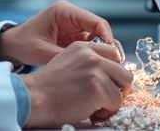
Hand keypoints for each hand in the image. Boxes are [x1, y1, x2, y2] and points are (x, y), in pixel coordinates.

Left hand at [0, 0, 114, 66]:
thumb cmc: (23, 44)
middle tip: (110, 65)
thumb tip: (89, 65)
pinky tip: (92, 66)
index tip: (111, 56)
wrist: (12, 46)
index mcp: (64, 11)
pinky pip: (88, 44)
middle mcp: (71, 15)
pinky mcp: (72, 35)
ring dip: (99, 51)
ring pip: (96, 38)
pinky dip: (91, 54)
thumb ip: (66, 56)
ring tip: (102, 67)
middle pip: (99, 29)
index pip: (96, 22)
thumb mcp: (44, 52)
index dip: (107, 38)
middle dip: (105, 46)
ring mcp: (73, 25)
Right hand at [19, 41, 133, 127]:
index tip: (107, 84)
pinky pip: (115, 103)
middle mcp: (92, 56)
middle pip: (124, 72)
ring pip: (122, 89)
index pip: (114, 54)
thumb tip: (109, 73)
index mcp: (83, 47)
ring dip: (112, 101)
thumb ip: (87, 62)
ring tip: (95, 107)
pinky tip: (91, 112)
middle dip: (118, 88)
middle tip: (106, 98)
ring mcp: (96, 71)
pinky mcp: (97, 88)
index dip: (113, 72)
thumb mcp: (67, 61)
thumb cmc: (48, 87)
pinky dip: (106, 112)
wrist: (34, 97)